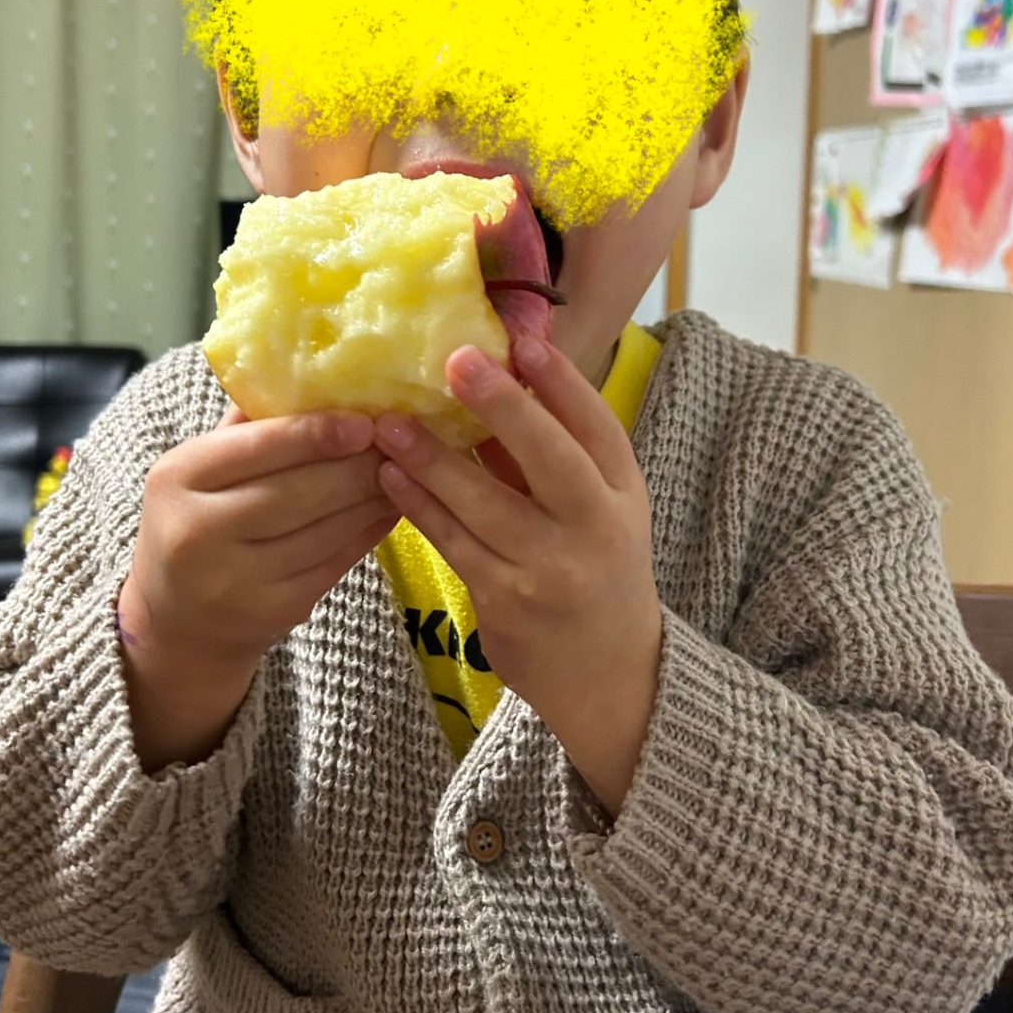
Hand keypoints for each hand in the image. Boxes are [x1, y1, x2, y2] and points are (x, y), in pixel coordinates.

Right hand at [120, 407, 398, 770]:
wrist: (178, 618)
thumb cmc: (199, 519)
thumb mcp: (202, 468)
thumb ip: (251, 426)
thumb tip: (322, 376)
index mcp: (178, 477)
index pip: (257, 447)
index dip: (316, 433)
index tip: (365, 420)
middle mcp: (199, 531)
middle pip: (299, 491)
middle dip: (358, 465)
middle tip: (402, 441)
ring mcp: (237, 579)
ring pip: (325, 529)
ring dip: (374, 497)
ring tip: (408, 469)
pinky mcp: (275, 611)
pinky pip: (337, 562)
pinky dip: (370, 531)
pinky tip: (394, 507)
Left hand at [374, 338, 661, 815]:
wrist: (608, 672)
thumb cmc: (595, 569)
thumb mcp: (597, 509)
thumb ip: (552, 455)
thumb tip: (497, 380)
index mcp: (624, 494)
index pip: (598, 428)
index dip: (562, 383)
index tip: (523, 340)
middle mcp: (596, 528)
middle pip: (552, 459)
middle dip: (504, 407)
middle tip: (457, 360)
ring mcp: (551, 569)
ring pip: (486, 504)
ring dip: (433, 459)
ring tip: (390, 421)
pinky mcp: (507, 601)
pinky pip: (455, 544)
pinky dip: (420, 507)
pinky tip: (388, 475)